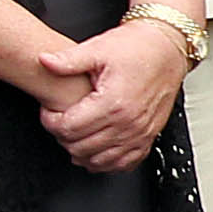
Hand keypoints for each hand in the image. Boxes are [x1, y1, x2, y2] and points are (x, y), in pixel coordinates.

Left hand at [38, 15, 189, 171]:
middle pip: (81, 147)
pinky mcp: (148, 137)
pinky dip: (105, 162)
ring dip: (80, 152)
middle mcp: (128, 123)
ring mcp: (140, 133)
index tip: (49, 112)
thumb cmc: (138, 48)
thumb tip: (44, 61)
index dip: (50, 121)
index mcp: (113, 102)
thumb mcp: (99, 48)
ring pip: (100, 161)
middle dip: (62, 137)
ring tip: (74, 135)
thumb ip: (69, 60)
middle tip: (59, 121)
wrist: (168, 49)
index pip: (69, 128)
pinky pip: (123, 164)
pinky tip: (95, 152)